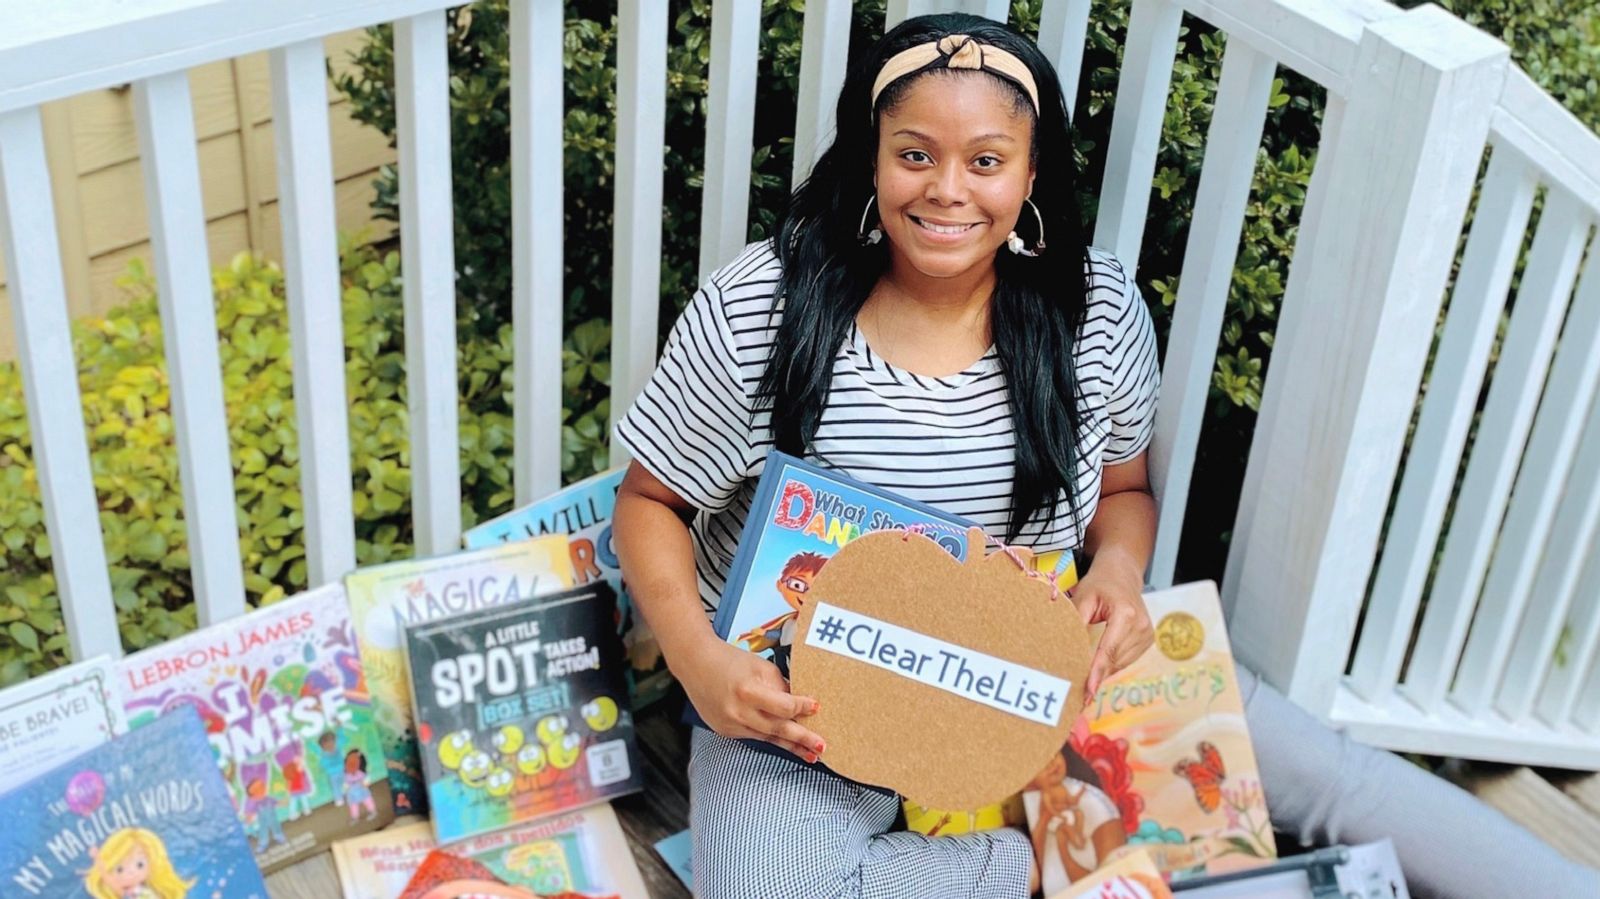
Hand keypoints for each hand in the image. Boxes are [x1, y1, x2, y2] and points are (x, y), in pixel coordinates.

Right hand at [677, 633, 824, 761]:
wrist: (695, 664)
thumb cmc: (729, 660)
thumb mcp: (760, 667)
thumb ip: (780, 686)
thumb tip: (799, 704)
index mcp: (748, 691)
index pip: (783, 706)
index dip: (802, 707)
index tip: (816, 707)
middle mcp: (738, 711)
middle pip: (778, 728)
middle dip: (803, 739)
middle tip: (822, 747)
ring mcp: (730, 724)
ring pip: (767, 737)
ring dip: (790, 745)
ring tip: (810, 754)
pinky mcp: (726, 731)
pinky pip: (754, 736)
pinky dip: (770, 737)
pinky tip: (785, 742)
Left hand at [1069, 551, 1152, 697]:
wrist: (1122, 575)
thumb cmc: (1100, 584)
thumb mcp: (1083, 598)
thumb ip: (1076, 623)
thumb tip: (1066, 651)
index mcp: (1126, 614)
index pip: (1108, 649)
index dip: (1097, 671)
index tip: (1089, 690)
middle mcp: (1141, 626)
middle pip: (1114, 660)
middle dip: (1096, 675)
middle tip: (1080, 693)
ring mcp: (1147, 634)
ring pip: (1121, 663)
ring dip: (1104, 672)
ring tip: (1086, 683)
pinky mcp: (1147, 640)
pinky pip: (1126, 659)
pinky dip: (1111, 664)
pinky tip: (1099, 668)